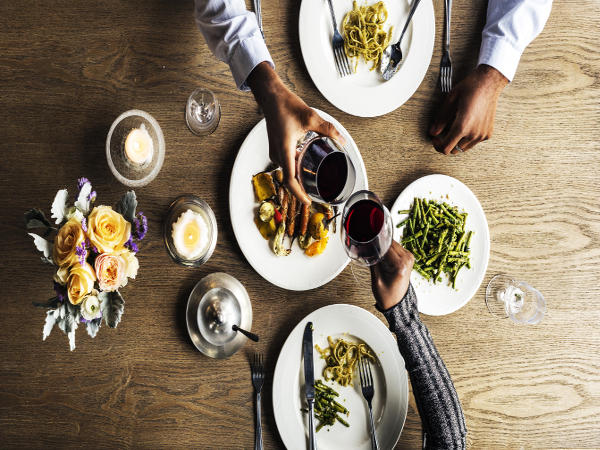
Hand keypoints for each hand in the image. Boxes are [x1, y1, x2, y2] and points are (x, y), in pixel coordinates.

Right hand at [247, 62, 344, 203]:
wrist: (271, 96)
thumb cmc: (285, 105)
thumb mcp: (311, 117)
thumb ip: (328, 130)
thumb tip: (342, 140)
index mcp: (284, 149)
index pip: (290, 180)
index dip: (299, 194)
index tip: (308, 202)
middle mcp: (277, 153)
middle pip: (289, 179)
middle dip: (300, 190)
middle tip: (314, 196)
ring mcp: (275, 151)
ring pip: (287, 171)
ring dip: (297, 179)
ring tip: (310, 184)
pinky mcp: (275, 148)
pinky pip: (285, 163)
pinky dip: (294, 169)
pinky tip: (305, 166)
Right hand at [370, 241, 414, 310]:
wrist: (397, 303)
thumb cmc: (388, 295)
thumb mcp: (376, 279)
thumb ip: (372, 261)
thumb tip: (367, 249)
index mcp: (400, 265)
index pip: (386, 245)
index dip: (375, 244)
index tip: (367, 244)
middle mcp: (407, 259)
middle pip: (390, 242)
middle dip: (379, 244)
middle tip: (369, 249)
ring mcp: (409, 258)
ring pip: (392, 243)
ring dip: (383, 247)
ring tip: (375, 255)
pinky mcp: (408, 258)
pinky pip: (396, 247)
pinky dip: (387, 250)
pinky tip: (382, 257)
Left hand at [429, 64, 507, 154]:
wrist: (489, 82)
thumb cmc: (470, 88)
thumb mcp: (450, 101)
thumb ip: (441, 119)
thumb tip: (433, 132)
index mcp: (463, 126)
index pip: (446, 148)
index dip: (437, 145)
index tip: (435, 138)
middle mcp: (474, 133)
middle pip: (454, 151)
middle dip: (445, 144)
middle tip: (441, 135)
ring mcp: (482, 135)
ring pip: (463, 148)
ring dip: (456, 142)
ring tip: (452, 130)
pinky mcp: (488, 133)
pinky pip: (473, 143)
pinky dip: (467, 139)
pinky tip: (464, 127)